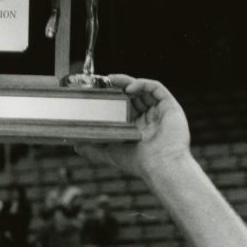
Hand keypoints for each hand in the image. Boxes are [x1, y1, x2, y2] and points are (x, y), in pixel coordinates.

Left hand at [74, 74, 190, 178]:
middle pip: (135, 95)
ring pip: (144, 89)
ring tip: (113, 80)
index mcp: (138, 127)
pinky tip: (129, 88)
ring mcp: (161, 112)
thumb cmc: (139, 162)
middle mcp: (150, 118)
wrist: (160, 166)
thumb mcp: (110, 153)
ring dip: (128, 82)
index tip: (101, 91)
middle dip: (120, 86)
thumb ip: (93, 149)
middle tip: (106, 81)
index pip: (126, 106)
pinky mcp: (170, 107)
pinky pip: (157, 88)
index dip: (114, 98)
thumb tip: (76, 146)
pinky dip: (143, 84)